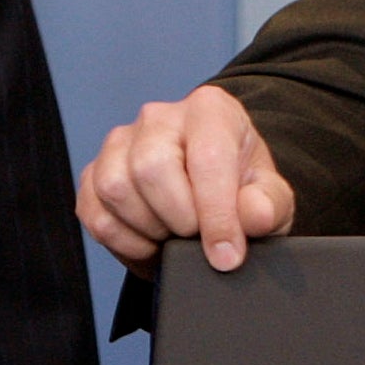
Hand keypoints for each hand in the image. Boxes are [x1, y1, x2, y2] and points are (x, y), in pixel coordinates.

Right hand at [77, 85, 294, 278]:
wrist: (213, 193)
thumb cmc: (241, 187)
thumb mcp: (270, 197)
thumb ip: (269, 204)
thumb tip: (254, 215)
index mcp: (210, 109)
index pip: (207, 157)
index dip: (216, 214)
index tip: (227, 255)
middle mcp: (160, 117)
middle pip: (152, 168)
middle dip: (179, 218)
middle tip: (199, 236)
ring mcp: (121, 143)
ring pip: (116, 189)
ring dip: (149, 229)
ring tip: (177, 236)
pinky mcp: (94, 174)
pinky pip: (94, 213)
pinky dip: (123, 241)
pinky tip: (151, 242)